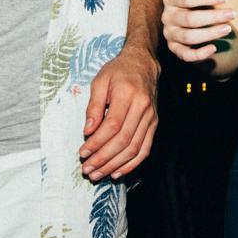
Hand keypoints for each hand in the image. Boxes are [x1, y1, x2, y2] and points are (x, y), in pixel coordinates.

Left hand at [78, 48, 158, 181]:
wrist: (143, 63)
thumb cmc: (118, 71)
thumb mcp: (100, 81)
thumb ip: (93, 106)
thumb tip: (88, 131)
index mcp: (127, 94)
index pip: (112, 125)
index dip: (97, 143)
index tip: (82, 153)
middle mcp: (142, 107)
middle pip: (123, 140)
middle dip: (103, 159)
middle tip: (87, 169)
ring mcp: (151, 117)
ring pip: (134, 148)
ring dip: (115, 165)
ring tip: (97, 174)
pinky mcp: (154, 124)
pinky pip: (145, 149)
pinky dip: (132, 164)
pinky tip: (117, 172)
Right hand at [161, 0, 235, 62]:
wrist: (191, 16)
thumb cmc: (198, 0)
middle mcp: (167, 16)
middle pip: (189, 19)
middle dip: (213, 17)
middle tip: (232, 14)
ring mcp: (169, 33)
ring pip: (188, 37)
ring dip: (210, 34)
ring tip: (228, 29)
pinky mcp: (174, 48)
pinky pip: (185, 55)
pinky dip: (199, 54)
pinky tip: (213, 48)